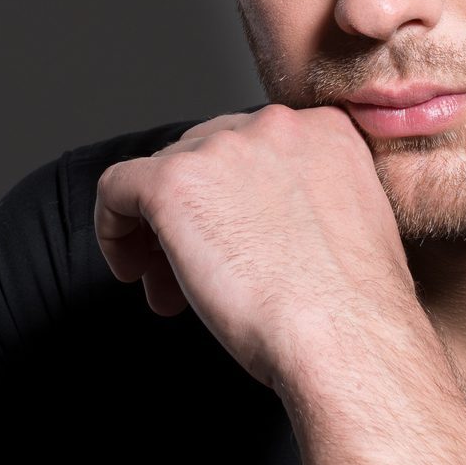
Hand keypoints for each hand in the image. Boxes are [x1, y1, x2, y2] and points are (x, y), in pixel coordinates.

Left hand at [93, 103, 418, 388]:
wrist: (346, 339)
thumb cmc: (352, 312)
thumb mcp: (346, 230)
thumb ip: (305, 204)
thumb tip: (250, 223)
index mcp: (325, 131)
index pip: (252, 152)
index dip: (233, 202)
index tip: (233, 247)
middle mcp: (274, 125)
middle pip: (204, 159)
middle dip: (193, 219)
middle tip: (192, 278)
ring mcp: (223, 148)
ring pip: (162, 175)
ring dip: (160, 232)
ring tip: (169, 289)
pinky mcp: (174, 182)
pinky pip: (117, 186)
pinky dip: (113, 227)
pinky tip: (131, 269)